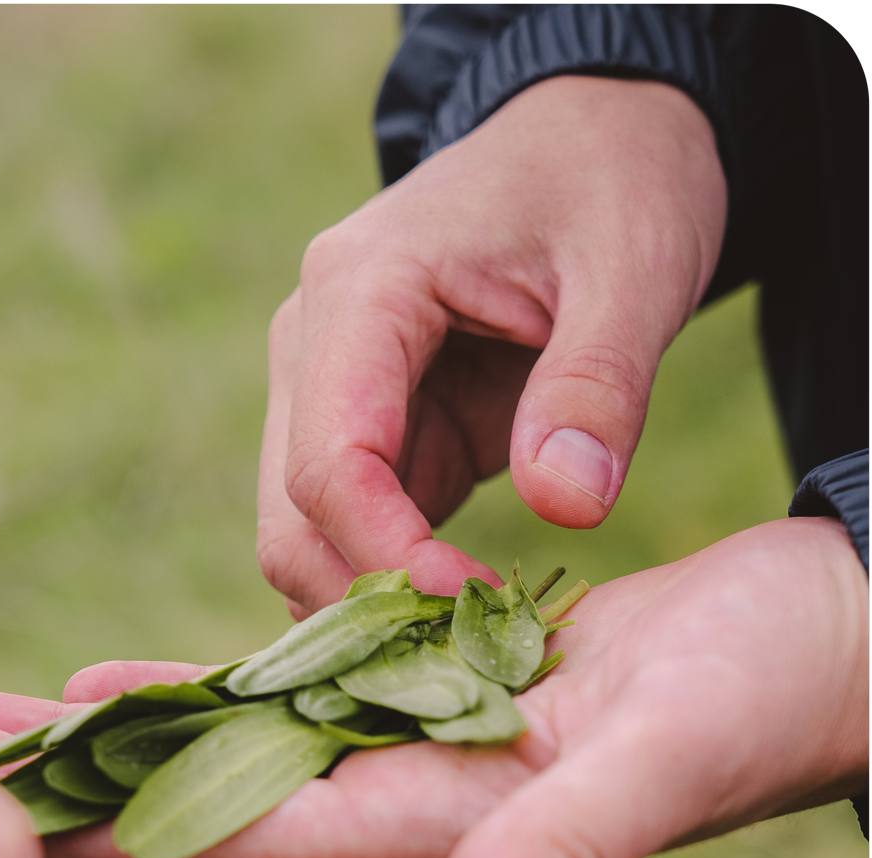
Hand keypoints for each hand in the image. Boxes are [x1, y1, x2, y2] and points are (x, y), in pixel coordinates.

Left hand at [0, 518, 865, 857]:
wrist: (808, 641)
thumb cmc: (772, 696)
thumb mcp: (668, 767)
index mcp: (445, 828)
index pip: (237, 840)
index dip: (101, 837)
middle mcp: (413, 796)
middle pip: (202, 798)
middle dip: (62, 784)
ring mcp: (423, 739)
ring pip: (235, 742)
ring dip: (118, 732)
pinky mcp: (446, 682)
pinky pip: (302, 686)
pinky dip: (214, 685)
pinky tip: (141, 680)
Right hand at [258, 75, 726, 614]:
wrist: (586, 138)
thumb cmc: (609, 181)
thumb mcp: (634, 267)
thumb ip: (597, 386)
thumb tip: (564, 509)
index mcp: (360, 290)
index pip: (330, 459)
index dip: (387, 553)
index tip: (472, 607)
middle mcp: (315, 341)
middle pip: (292, 512)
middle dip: (363, 595)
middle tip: (465, 651)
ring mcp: (331, 384)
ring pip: (305, 529)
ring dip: (372, 596)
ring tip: (468, 636)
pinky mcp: (370, 420)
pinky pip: (351, 521)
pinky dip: (390, 575)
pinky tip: (456, 605)